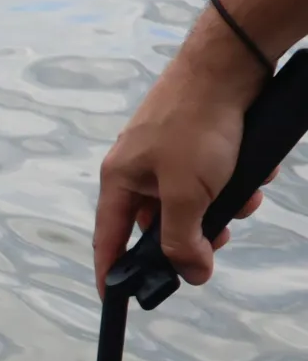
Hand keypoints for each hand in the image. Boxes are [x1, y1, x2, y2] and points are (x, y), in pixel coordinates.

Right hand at [93, 34, 267, 293]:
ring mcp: (168, 152)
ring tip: (244, 195)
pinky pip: (214, 176)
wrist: (231, 62)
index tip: (116, 299)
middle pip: (158, 223)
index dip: (112, 271)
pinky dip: (235, 181)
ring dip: (223, 205)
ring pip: (193, 200)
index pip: (108, 239)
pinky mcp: (198, 140)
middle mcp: (139, 167)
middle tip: (217, 240)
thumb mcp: (188, 192)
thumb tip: (191, 274)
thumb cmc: (197, 121)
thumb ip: (182, 238)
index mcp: (119, 179)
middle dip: (193, 234)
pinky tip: (252, 169)